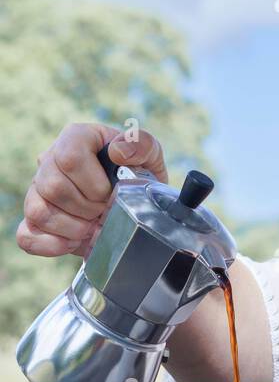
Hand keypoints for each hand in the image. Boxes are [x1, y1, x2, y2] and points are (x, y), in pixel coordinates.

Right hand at [16, 121, 167, 258]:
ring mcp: (37, 190)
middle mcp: (49, 160)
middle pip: (53, 186)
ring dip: (72, 227)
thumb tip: (118, 151)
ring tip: (94, 227)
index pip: (70, 157)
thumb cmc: (137, 171)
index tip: (111, 194)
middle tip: (106, 212)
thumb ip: (142, 144)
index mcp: (76, 137)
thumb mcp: (149, 154)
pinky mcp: (32, 219)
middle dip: (87, 208)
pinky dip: (52, 245)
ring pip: (38, 211)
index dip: (93, 184)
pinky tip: (74, 242)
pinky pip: (27, 235)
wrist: (130, 200)